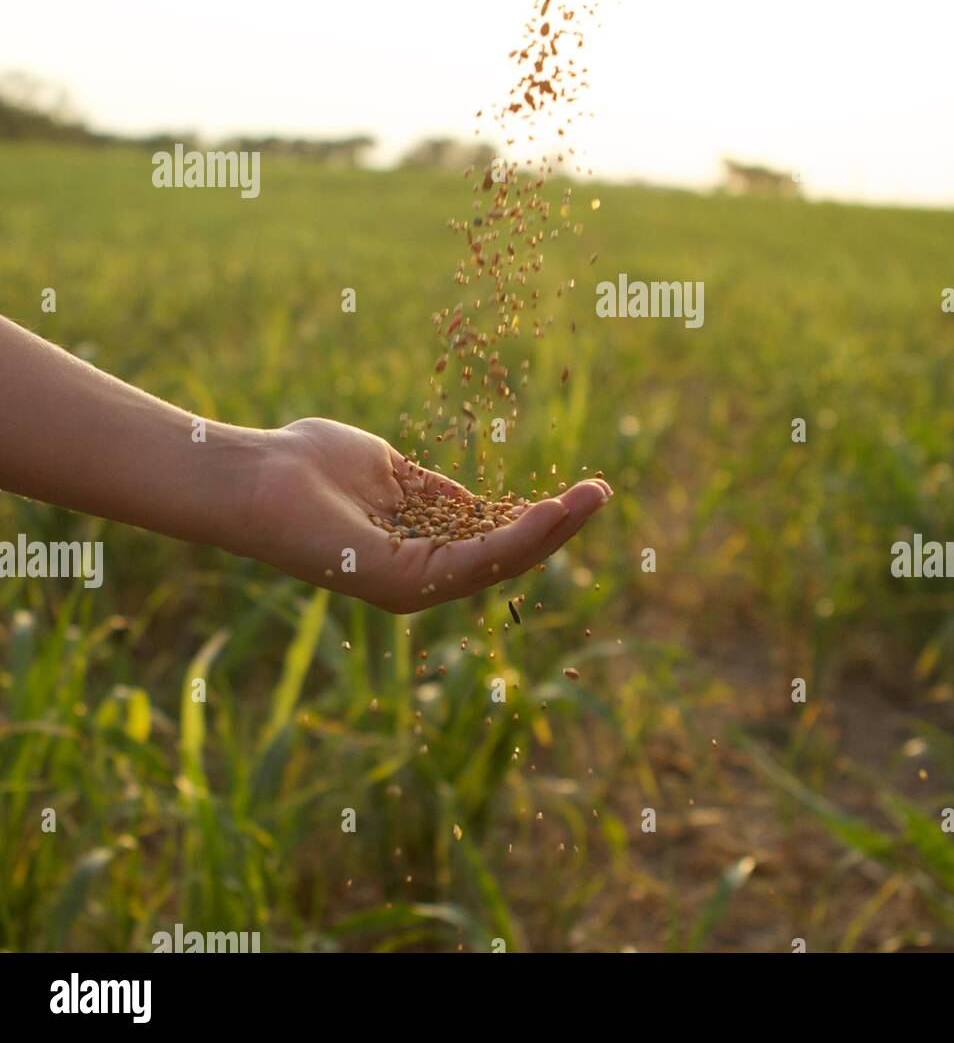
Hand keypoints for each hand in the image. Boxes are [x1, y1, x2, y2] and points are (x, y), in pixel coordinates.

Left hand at [237, 417, 610, 612]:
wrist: (254, 475)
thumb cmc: (308, 465)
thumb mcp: (390, 471)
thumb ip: (430, 490)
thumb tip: (472, 500)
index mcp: (418, 549)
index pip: (493, 539)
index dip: (539, 519)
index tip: (580, 491)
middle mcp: (420, 576)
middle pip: (507, 556)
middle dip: (560, 526)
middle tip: (602, 493)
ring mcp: (412, 584)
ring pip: (501, 561)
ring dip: (552, 530)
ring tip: (593, 498)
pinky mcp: (402, 582)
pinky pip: (474, 559)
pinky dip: (518, 537)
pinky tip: (550, 511)